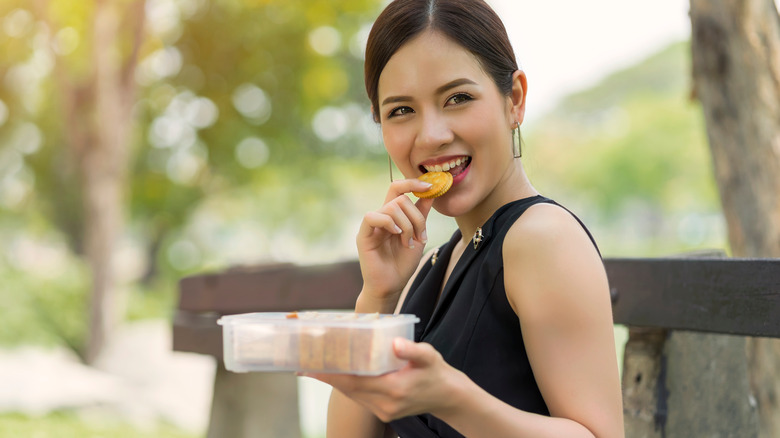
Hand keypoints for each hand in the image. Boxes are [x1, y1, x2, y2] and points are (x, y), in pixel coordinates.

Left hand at [307, 338, 464, 422]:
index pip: (355, 382)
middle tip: (304, 360)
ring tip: (313, 366)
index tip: (310, 366)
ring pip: (351, 395)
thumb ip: (412, 351)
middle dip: (325, 376)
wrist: (448, 397)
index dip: (331, 374)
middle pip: (347, 389)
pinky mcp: (382, 412)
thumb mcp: (429, 357)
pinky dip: (345, 385)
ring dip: (333, 381)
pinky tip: (336, 374)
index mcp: (394, 390)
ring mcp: (382, 411)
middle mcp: (385, 404)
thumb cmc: (437, 372)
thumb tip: (394, 343)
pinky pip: (358, 397)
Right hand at [357, 179, 434, 305]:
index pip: (398, 189)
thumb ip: (421, 215)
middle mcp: (381, 217)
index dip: (412, 183)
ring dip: (407, 224)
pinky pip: (372, 217)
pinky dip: (389, 222)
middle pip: (399, 198)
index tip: (430, 186)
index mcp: (393, 216)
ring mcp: (371, 226)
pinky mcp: (363, 235)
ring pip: (391, 207)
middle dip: (416, 216)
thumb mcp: (418, 236)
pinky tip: (397, 234)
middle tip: (421, 236)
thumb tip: (431, 193)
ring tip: (409, 242)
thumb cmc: (402, 264)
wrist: (392, 286)